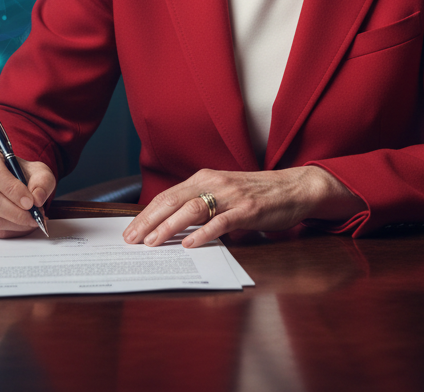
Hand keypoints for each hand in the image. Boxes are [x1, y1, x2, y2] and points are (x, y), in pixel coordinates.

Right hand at [0, 146, 55, 238]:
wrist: (12, 183)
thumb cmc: (23, 175)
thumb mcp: (39, 172)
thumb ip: (42, 183)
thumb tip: (37, 199)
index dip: (12, 190)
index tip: (30, 203)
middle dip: (16, 213)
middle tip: (34, 218)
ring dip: (13, 224)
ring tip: (29, 222)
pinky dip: (5, 232)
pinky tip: (18, 226)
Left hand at [122, 166, 364, 248]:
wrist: (293, 187)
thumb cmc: (255, 194)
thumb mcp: (222, 194)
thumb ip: (200, 205)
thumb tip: (169, 226)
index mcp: (204, 178)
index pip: (167, 196)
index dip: (146, 213)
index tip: (129, 231)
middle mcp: (214, 183)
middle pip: (174, 201)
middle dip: (149, 221)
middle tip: (131, 240)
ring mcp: (231, 195)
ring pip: (193, 208)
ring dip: (170, 227)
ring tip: (153, 243)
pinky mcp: (248, 209)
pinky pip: (222, 221)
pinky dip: (204, 233)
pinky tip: (190, 244)